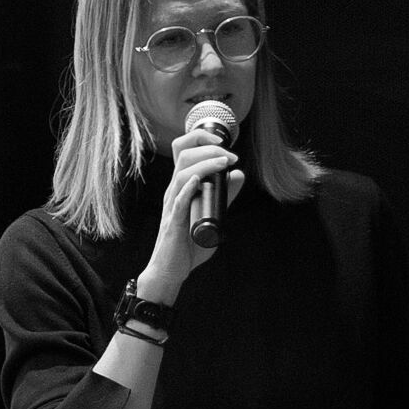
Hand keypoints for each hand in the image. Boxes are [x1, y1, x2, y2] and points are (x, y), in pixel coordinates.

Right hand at [144, 110, 244, 290]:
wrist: (171, 270)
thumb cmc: (187, 243)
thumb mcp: (211, 213)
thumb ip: (223, 195)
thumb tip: (238, 174)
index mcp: (181, 186)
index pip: (184, 151)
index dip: (201, 139)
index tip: (223, 142)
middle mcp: (174, 191)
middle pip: (182, 155)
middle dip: (207, 146)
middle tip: (230, 154)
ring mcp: (172, 205)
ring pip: (182, 173)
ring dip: (205, 163)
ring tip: (224, 162)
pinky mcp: (174, 222)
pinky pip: (178, 200)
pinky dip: (188, 187)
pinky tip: (199, 180)